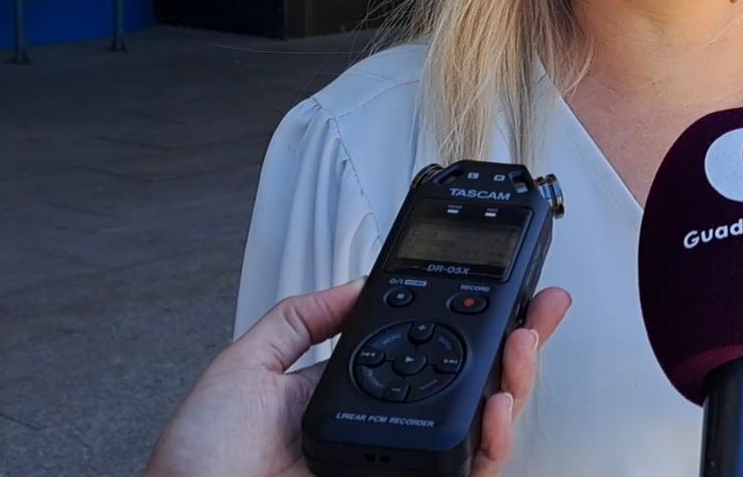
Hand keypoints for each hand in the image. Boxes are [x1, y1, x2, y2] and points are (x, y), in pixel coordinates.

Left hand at [146, 281, 573, 476]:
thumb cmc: (200, 464)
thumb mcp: (246, 367)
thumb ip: (300, 319)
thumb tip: (357, 284)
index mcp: (358, 400)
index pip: (432, 356)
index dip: (475, 325)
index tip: (504, 290)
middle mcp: (391, 435)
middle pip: (475, 386)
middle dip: (519, 343)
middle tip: (542, 308)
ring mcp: (405, 469)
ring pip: (487, 428)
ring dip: (517, 382)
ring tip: (521, 345)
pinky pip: (470, 473)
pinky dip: (494, 441)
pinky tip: (495, 405)